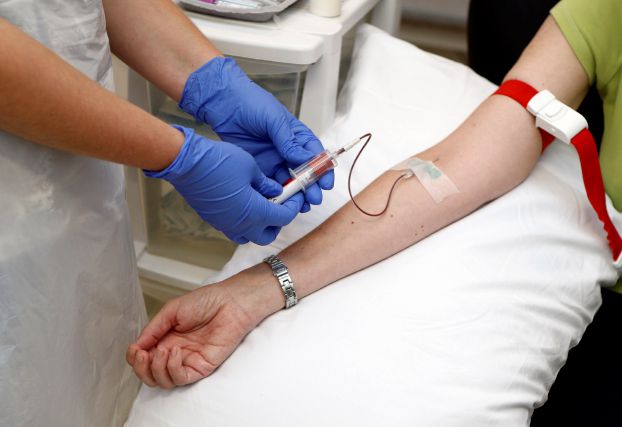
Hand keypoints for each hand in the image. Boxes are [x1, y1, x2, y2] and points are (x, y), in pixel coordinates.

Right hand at [127, 271, 281, 387]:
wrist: (230, 302)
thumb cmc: (206, 301)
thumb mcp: (171, 310)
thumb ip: (153, 329)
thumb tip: (136, 347)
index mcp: (166, 339)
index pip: (143, 358)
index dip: (135, 358)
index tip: (135, 349)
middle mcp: (175, 352)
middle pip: (150, 374)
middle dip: (141, 368)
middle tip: (142, 354)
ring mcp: (188, 361)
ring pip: (163, 381)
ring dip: (156, 368)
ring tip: (162, 350)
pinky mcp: (202, 367)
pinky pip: (181, 378)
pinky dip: (172, 368)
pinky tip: (174, 352)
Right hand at [145, 125, 302, 244]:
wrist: (187, 163)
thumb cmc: (218, 162)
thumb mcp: (251, 168)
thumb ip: (266, 183)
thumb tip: (275, 190)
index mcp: (255, 212)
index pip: (284, 217)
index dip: (293, 206)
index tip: (295, 196)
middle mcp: (241, 224)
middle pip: (267, 235)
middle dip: (278, 222)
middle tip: (281, 205)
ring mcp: (225, 224)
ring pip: (249, 236)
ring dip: (259, 226)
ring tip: (262, 206)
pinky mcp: (214, 220)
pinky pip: (234, 228)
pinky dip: (244, 222)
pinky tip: (244, 203)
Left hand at [179, 57, 333, 209]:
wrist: (223, 103)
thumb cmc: (251, 103)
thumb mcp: (273, 119)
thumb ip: (288, 140)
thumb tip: (305, 159)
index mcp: (296, 136)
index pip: (315, 155)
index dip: (322, 170)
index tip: (326, 183)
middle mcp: (287, 150)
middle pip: (304, 172)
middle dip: (311, 186)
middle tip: (314, 199)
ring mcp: (273, 159)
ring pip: (288, 181)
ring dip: (295, 194)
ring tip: (301, 206)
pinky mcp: (258, 167)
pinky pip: (269, 183)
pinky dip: (276, 193)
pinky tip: (280, 202)